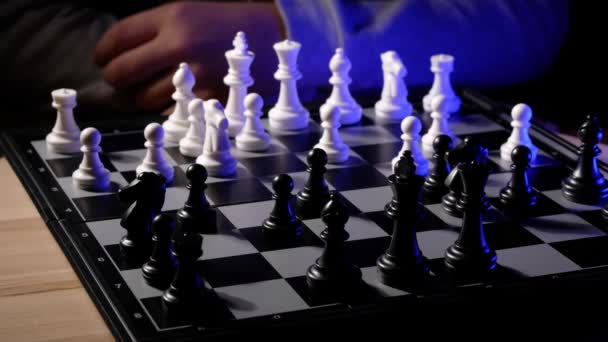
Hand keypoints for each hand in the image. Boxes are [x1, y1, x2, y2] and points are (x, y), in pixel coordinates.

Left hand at [94, 1, 284, 112]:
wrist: (276, 37)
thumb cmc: (229, 23)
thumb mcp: (189, 11)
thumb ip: (155, 30)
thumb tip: (121, 53)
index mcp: (172, 18)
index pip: (117, 39)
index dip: (102, 53)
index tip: (101, 60)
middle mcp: (180, 46)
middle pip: (122, 73)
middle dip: (116, 79)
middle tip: (122, 81)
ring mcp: (196, 76)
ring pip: (145, 98)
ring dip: (143, 97)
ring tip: (155, 89)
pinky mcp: (211, 98)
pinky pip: (173, 112)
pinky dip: (170, 109)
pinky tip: (179, 99)